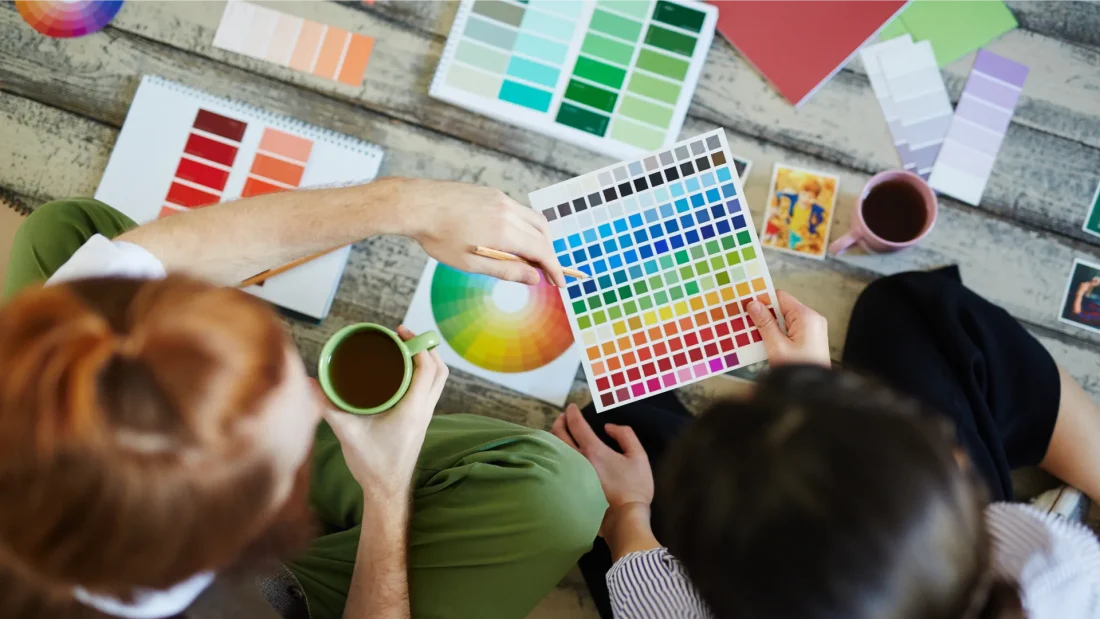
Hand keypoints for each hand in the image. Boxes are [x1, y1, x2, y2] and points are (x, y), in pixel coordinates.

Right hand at [321, 326, 448, 502]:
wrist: (387, 491)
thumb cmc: (372, 465)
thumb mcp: (347, 434)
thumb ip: (328, 408)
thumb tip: (309, 384)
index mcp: (412, 410)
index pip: (427, 369)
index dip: (418, 346)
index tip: (401, 333)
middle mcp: (424, 411)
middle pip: (440, 371)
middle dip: (426, 349)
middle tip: (403, 336)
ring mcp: (425, 416)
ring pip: (437, 381)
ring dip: (427, 361)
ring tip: (404, 349)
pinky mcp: (421, 421)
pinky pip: (430, 390)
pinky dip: (423, 375)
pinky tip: (402, 373)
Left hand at [386, 179, 563, 286]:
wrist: (417, 204)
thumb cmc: (439, 237)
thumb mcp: (471, 263)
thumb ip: (506, 271)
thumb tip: (533, 278)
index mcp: (505, 231)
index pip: (542, 251)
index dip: (555, 268)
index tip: (561, 282)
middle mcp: (508, 211)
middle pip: (543, 234)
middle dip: (548, 255)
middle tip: (544, 273)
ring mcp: (501, 199)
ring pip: (533, 219)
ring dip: (538, 239)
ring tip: (528, 257)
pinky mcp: (492, 193)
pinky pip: (518, 210)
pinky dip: (524, 226)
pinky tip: (510, 239)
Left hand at [551, 404, 652, 534]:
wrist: (624, 518)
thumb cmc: (634, 488)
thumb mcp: (638, 456)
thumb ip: (625, 435)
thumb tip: (609, 428)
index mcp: (593, 450)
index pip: (576, 424)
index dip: (572, 412)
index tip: (572, 407)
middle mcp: (576, 460)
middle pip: (558, 434)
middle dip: (559, 421)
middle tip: (563, 417)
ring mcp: (570, 475)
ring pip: (554, 450)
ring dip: (554, 437)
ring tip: (560, 433)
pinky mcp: (568, 488)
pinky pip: (555, 465)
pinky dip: (554, 454)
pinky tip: (560, 455)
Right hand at [747, 290, 830, 367]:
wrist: (814, 392)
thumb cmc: (800, 370)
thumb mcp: (776, 346)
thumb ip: (764, 324)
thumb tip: (753, 305)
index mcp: (806, 317)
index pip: (780, 297)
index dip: (762, 299)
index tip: (746, 305)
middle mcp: (812, 320)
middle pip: (782, 308)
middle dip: (764, 315)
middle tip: (746, 321)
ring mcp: (813, 329)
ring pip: (785, 320)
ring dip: (769, 326)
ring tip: (754, 335)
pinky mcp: (811, 339)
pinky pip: (790, 329)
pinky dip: (777, 333)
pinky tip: (766, 342)